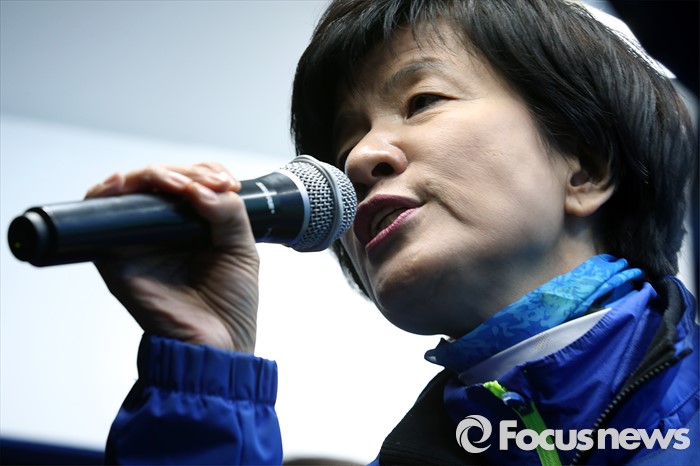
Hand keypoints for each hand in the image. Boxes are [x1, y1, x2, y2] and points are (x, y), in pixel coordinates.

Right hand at [85, 162, 258, 352]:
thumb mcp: (242, 250)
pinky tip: (125, 184)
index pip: (191, 180)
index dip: (204, 171)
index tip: (226, 182)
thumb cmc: (231, 305)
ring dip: (153, 176)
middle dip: (184, 172)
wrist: (216, 344)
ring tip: (180, 187)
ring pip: (132, 189)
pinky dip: (107, 194)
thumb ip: (228, 213)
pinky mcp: (116, 257)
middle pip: (161, 179)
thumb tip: (200, 186)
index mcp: (195, 225)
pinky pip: (101, 217)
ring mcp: (139, 241)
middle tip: (208, 184)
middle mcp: (165, 229)